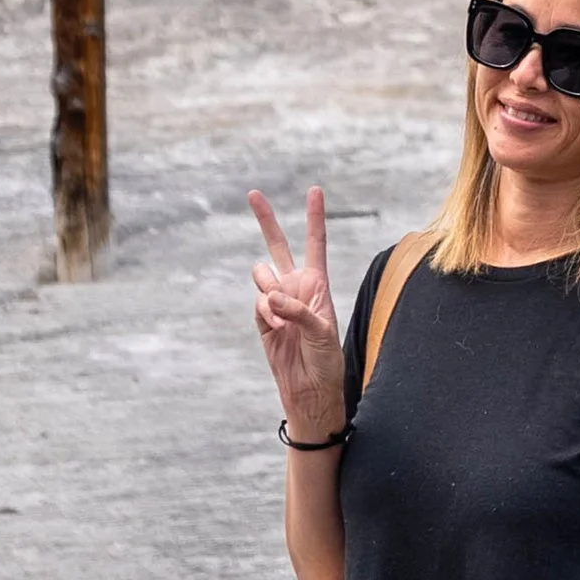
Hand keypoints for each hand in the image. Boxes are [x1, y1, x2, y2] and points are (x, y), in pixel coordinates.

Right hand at [250, 185, 344, 439]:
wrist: (309, 389)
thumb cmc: (326, 359)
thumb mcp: (322, 330)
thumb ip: (297, 309)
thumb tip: (270, 295)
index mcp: (318, 283)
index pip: (315, 243)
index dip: (314, 217)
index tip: (314, 190)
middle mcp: (295, 286)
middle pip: (278, 246)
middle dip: (266, 220)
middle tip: (253, 193)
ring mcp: (276, 301)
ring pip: (262, 276)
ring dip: (270, 291)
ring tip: (285, 316)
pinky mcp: (262, 318)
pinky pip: (259, 304)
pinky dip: (267, 314)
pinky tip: (278, 330)